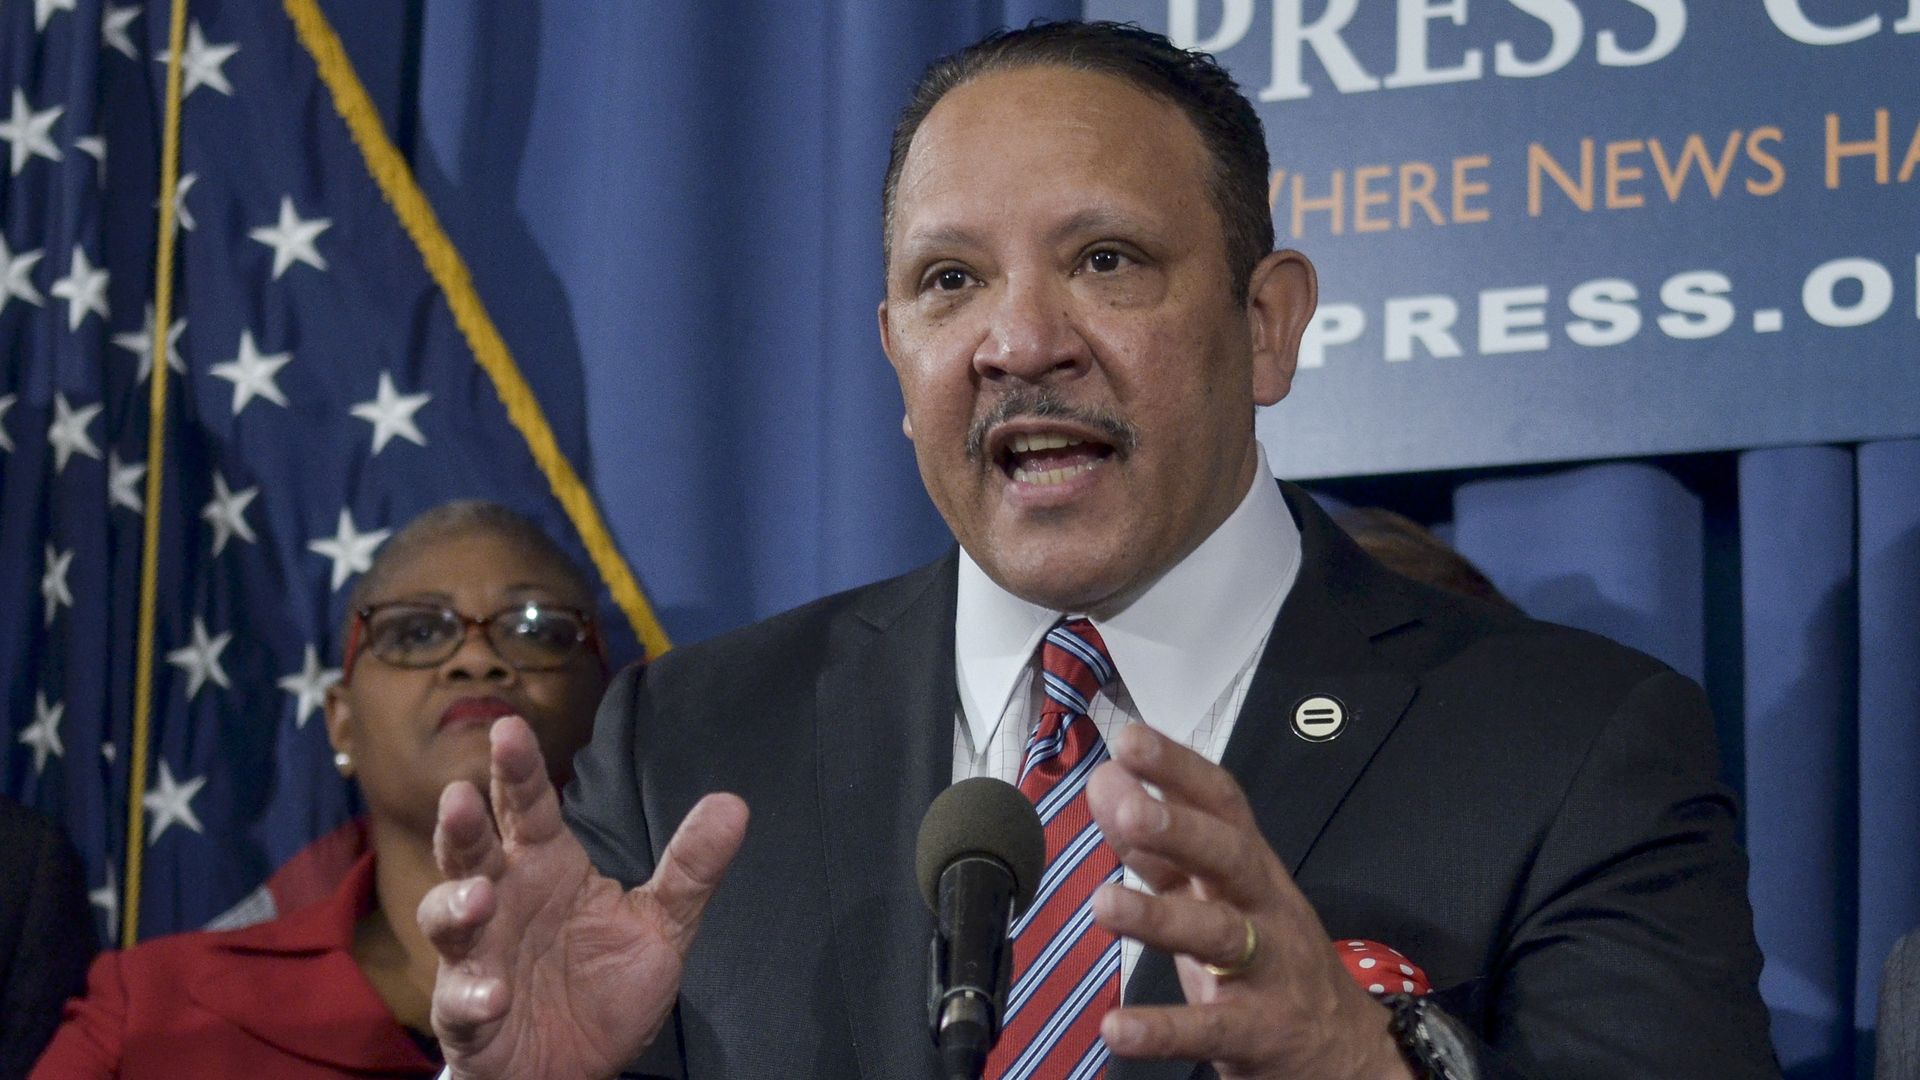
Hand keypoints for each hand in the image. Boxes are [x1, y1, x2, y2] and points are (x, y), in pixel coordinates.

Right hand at [418, 715, 748, 1079]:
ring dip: (457, 905)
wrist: (579, 1069)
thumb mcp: (660, 925)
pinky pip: (462, 1001)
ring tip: (481, 898)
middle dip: (463, 822)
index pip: (529, 807)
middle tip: (461, 794)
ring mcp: (478, 955)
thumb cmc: (604, 987)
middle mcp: (503, 899)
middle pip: (473, 850)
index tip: (509, 728)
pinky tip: (495, 994)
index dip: (517, 770)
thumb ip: (690, 868)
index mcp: (546, 866)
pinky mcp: (468, 1012)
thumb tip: (734, 803)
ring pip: (448, 916)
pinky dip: (473, 996)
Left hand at [1086, 724, 1411, 1079]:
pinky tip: (1116, 1028)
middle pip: (1230, 857)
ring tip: (1105, 905)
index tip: (1129, 739)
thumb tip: (1106, 781)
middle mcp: (1263, 906)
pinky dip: (1163, 1029)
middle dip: (1181, 830)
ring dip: (1161, 917)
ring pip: (1220, 934)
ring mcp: (1267, 969)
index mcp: (1248, 867)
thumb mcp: (1209, 894)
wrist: (1344, 1050)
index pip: (1221, 804)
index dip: (1178, 768)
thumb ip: (1154, 844)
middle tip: (1130, 810)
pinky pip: (1211, 1028)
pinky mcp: (1259, 1032)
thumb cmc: (1264, 956)